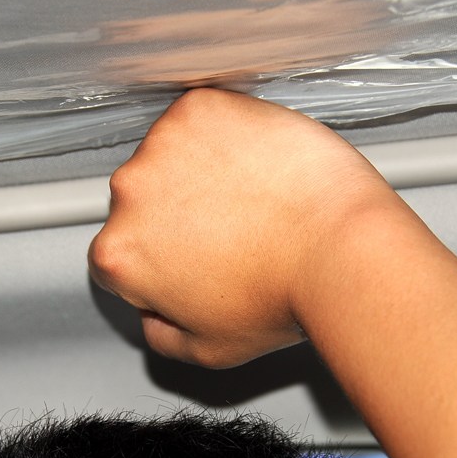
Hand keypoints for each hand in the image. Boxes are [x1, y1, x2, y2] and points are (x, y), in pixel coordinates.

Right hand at [88, 88, 396, 367]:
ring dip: (198, 171)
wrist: (339, 246)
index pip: (118, 256)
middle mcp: (130, 194)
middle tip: (229, 233)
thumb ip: (161, 336)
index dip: (157, 263)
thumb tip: (153, 317)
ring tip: (249, 198)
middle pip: (140, 202)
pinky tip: (255, 164)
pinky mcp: (201, 108)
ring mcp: (164, 144)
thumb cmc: (283, 295)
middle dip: (175, 215)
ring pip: (170, 156)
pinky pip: (201, 118)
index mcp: (120, 255)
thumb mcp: (208, 349)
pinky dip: (224, 134)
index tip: (189, 262)